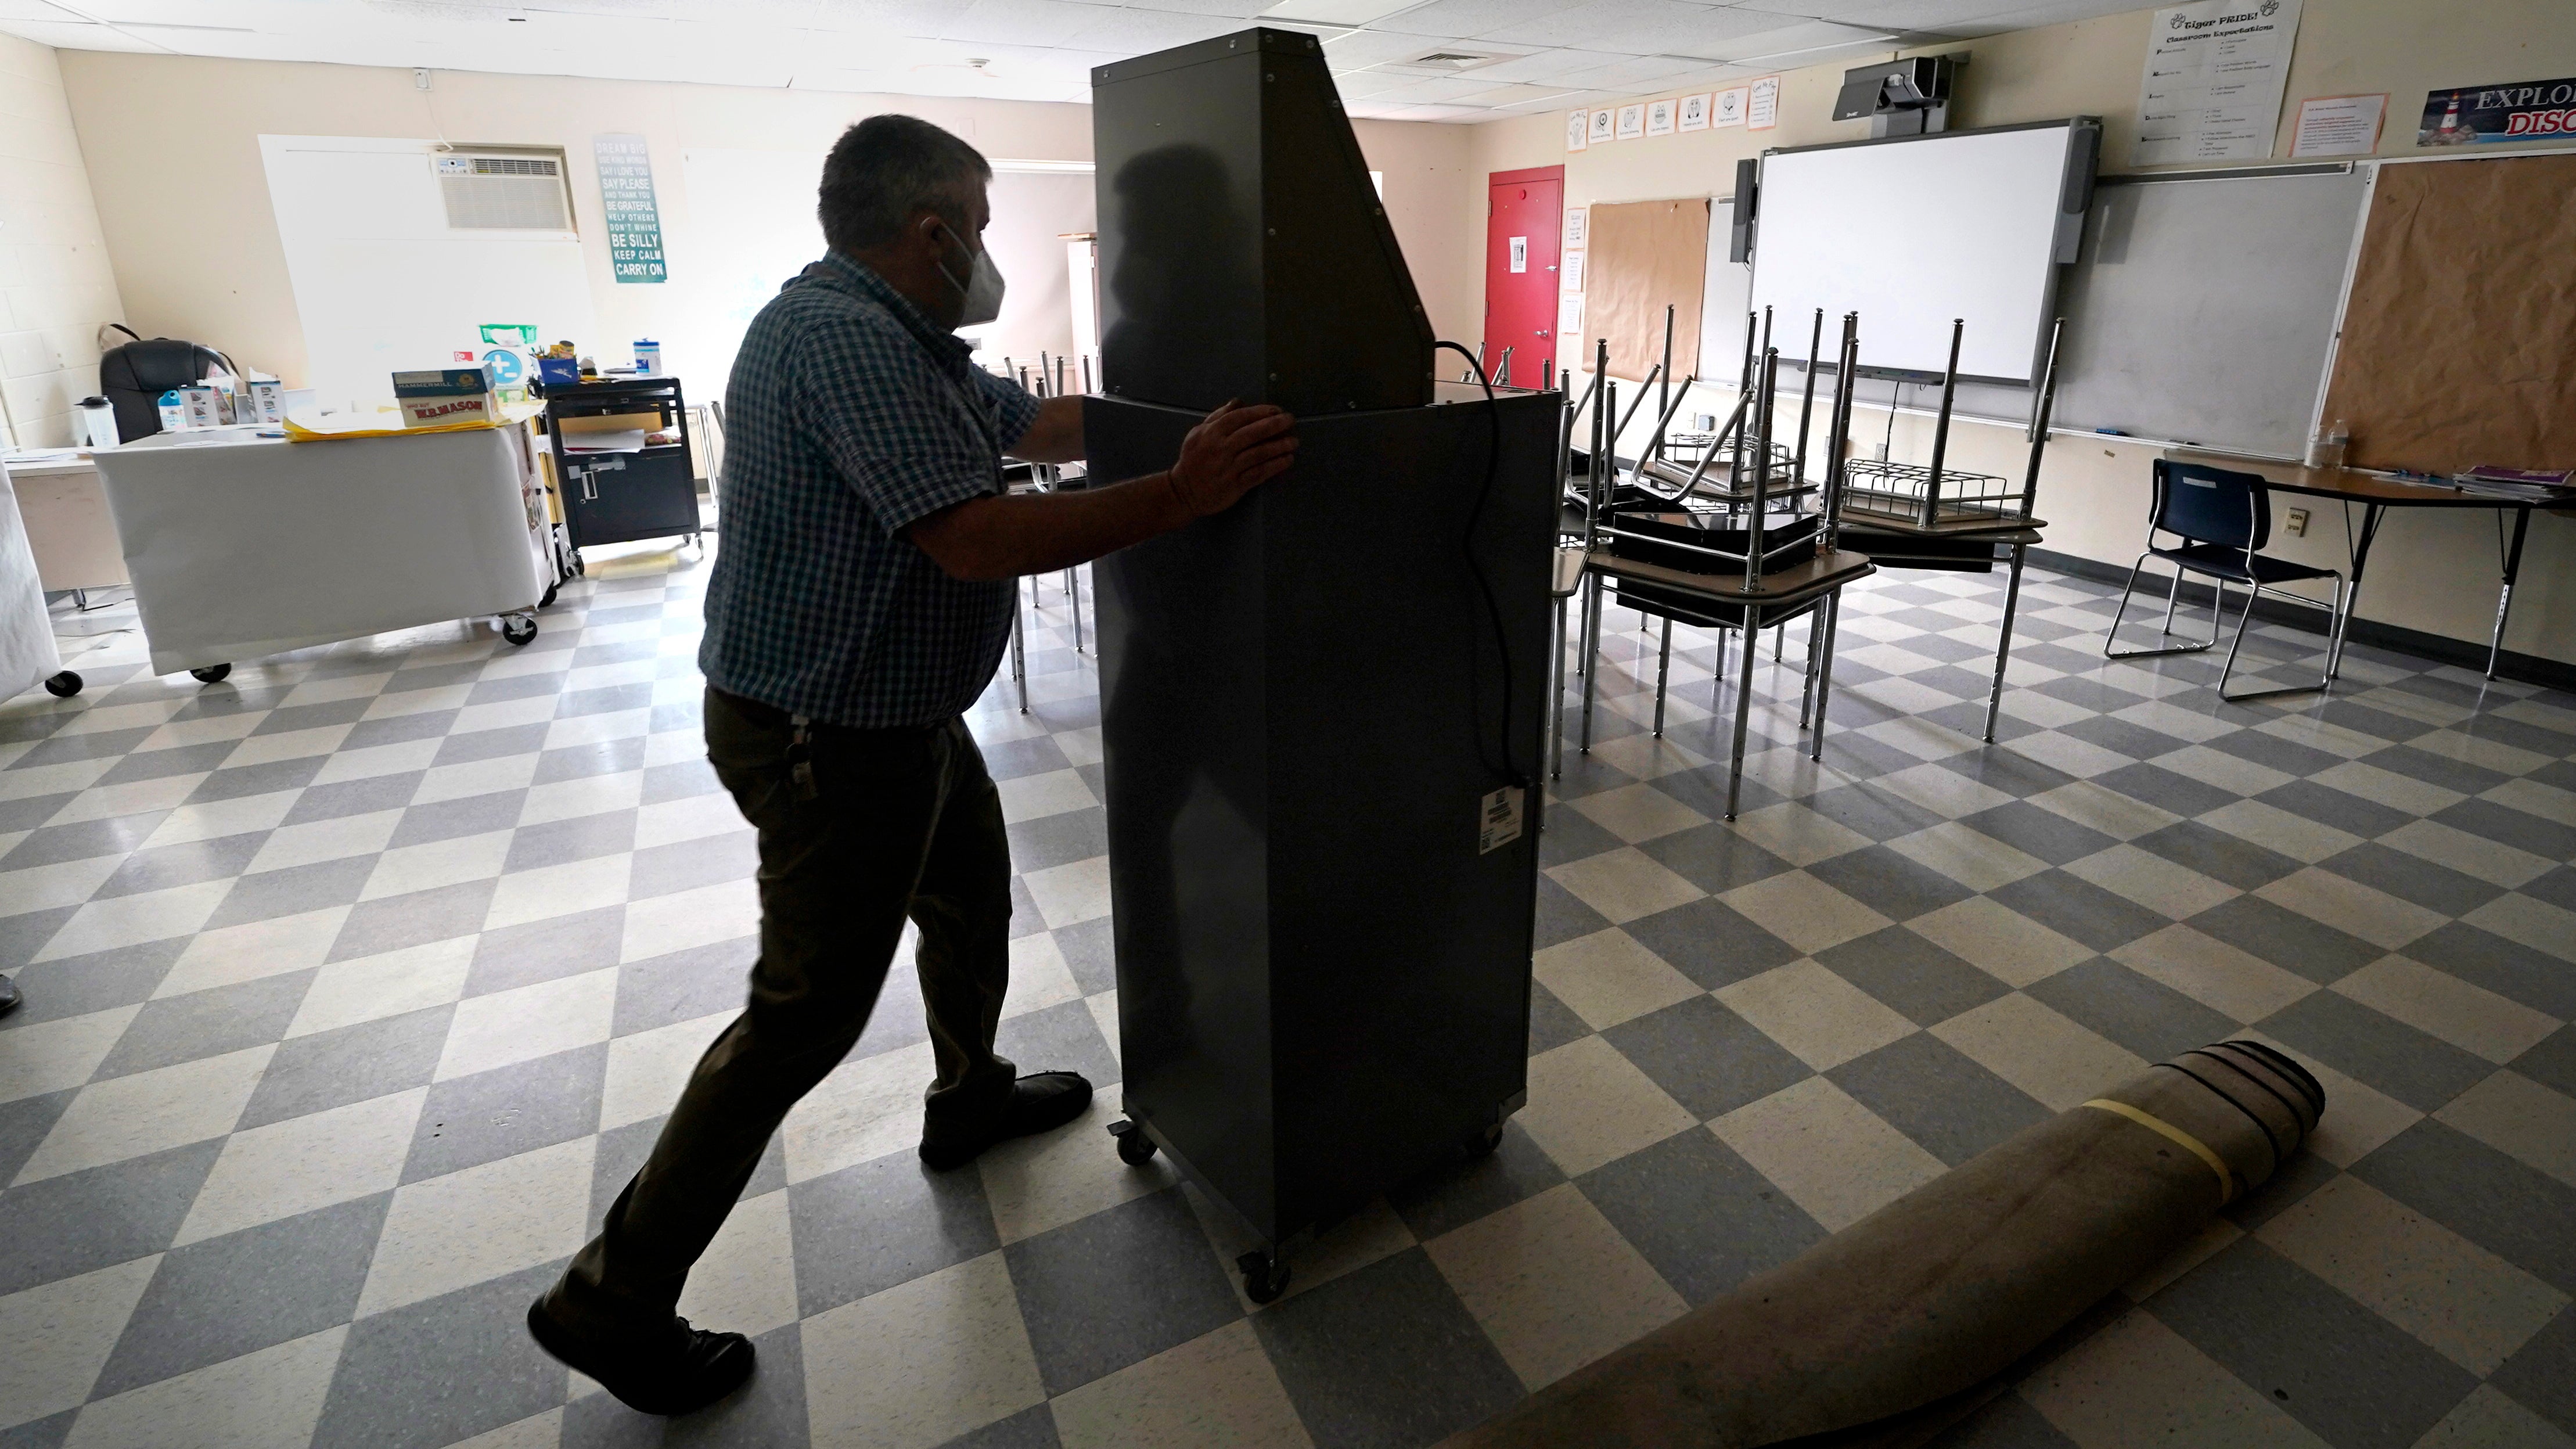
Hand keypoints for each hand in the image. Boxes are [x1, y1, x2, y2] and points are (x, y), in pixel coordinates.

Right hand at [1168, 402, 1296, 517]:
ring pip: (1258, 454)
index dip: (1260, 412)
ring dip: (1279, 446)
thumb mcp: (1198, 433)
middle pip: (1252, 433)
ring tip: (1293, 442)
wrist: (1183, 492)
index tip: (1277, 410)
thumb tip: (1238, 402)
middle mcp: (1220, 449)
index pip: (1240, 417)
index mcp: (1211, 433)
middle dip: (1274, 425)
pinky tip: (1287, 460)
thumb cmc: (1192, 460)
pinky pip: (1259, 473)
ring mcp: (1228, 468)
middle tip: (1290, 420)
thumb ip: (1218, 416)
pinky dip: (1275, 466)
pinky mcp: (1235, 486)